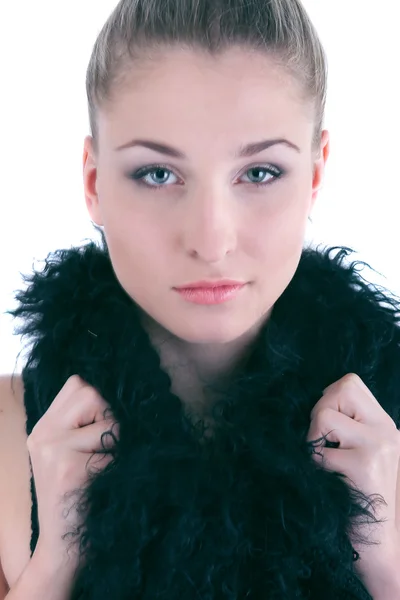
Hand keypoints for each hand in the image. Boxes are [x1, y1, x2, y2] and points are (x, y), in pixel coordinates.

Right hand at [27, 375, 118, 567]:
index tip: (102, 428)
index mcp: (43, 428)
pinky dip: (118, 467)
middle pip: (91, 393)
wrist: (63, 549)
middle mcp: (43, 435)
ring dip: (117, 445)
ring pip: (109, 422)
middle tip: (103, 449)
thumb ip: (83, 423)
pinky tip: (103, 485)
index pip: (78, 383)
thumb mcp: (71, 454)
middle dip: (110, 417)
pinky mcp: (69, 470)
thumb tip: (124, 392)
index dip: (100, 400)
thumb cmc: (79, 497)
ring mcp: (52, 451)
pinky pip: (114, 452)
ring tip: (101, 469)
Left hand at [307, 373, 399, 591]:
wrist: (377, 547)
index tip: (327, 429)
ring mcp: (378, 448)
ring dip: (314, 444)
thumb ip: (346, 425)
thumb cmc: (355, 497)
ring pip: (323, 417)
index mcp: (385, 425)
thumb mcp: (360, 452)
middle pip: (339, 390)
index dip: (328, 399)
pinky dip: (314, 469)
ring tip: (328, 468)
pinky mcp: (364, 468)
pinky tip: (330, 485)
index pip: (349, 383)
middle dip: (320, 415)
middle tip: (326, 447)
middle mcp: (386, 431)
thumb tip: (314, 398)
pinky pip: (318, 452)